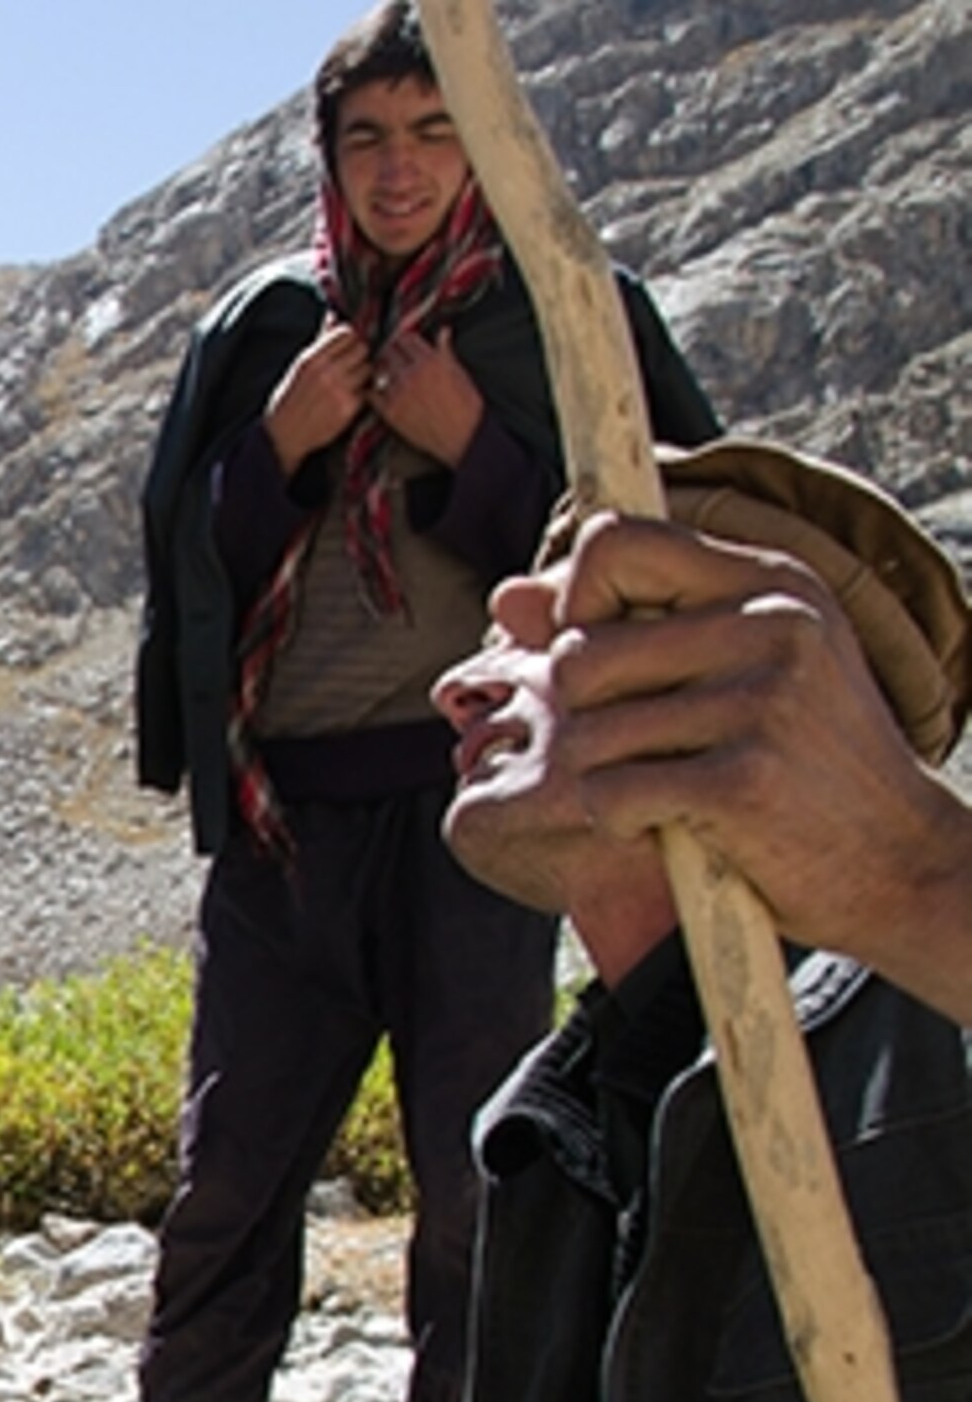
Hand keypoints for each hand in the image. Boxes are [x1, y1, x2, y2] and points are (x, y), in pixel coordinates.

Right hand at [265, 318, 371, 469]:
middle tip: (352, 366)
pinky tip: (349, 398)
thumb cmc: (290, 398)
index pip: (347, 332)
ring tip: (350, 383)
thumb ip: (319, 340)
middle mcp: (326, 372)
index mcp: (312, 358)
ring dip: (363, 374)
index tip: (346, 349)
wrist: (283, 435)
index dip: (350, 339)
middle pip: (362, 348)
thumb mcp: (299, 366)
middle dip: (359, 355)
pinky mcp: (348, 408)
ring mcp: (339, 390)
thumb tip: (333, 315)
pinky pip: (367, 391)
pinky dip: (362, 393)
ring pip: (368, 368)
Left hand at [367, 328, 483, 468]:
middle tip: (392, 358)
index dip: (404, 340)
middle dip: (391, 353)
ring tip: (385, 374)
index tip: (403, 344)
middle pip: (390, 353)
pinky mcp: (390, 412)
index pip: (407, 339)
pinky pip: (372, 395)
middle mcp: (412, 373)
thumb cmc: (466, 405)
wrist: (462, 436)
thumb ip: (445, 351)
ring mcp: (399, 392)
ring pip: (379, 371)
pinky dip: (372, 390)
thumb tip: (443, 332)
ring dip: (381, 370)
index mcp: (430, 360)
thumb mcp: (459, 372)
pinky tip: (376, 391)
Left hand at [540, 515, 971, 1024]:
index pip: (614, 542)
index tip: (602, 649)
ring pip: (584, 732)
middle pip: (577, 653)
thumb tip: (504, 598)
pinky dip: (620, 820)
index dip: (576, 602)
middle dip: (584, 713)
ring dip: (602, 776)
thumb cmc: (799, 761)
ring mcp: (761, 702)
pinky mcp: (742, 782)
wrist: (897, 859)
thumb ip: (625, 621)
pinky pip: (607, 794)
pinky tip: (674, 823)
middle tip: (646, 745)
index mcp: (770, 582)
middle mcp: (772, 626)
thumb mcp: (738, 665)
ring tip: (668, 786)